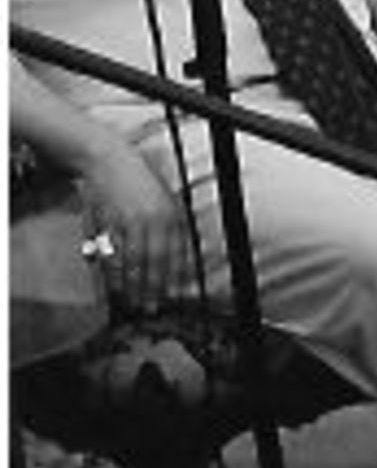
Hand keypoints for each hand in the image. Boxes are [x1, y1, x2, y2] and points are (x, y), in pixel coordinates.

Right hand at [80, 142, 195, 312]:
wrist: (109, 161)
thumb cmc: (139, 182)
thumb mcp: (166, 202)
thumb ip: (173, 229)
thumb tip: (178, 259)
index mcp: (171, 215)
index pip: (175, 253)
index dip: (172, 277)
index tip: (170, 294)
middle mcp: (153, 220)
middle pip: (155, 261)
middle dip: (153, 287)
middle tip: (150, 306)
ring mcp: (129, 222)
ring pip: (133, 261)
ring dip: (133, 285)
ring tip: (133, 301)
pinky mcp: (107, 223)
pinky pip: (112, 253)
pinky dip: (114, 272)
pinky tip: (115, 284)